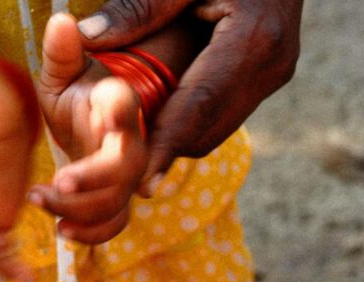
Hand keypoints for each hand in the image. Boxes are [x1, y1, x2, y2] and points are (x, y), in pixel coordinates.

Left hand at [31, 13, 147, 244]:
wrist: (88, 120)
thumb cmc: (77, 90)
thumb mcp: (66, 69)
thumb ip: (63, 51)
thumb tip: (62, 21)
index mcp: (117, 102)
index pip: (127, 104)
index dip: (123, 110)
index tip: (108, 114)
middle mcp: (130, 140)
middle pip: (127, 165)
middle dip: (94, 177)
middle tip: (57, 182)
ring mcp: (126, 173)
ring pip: (118, 199)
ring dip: (81, 208)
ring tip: (39, 200)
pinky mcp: (116, 197)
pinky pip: (115, 223)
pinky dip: (92, 233)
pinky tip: (62, 230)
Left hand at [78, 0, 301, 181]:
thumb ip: (139, 6)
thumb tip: (88, 38)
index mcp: (253, 39)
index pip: (202, 104)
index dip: (169, 145)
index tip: (142, 183)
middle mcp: (272, 66)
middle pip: (212, 126)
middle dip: (168, 151)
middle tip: (121, 169)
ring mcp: (275, 74)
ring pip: (220, 127)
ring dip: (180, 139)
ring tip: (134, 150)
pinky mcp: (271, 75)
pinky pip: (227, 112)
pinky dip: (193, 122)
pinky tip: (161, 121)